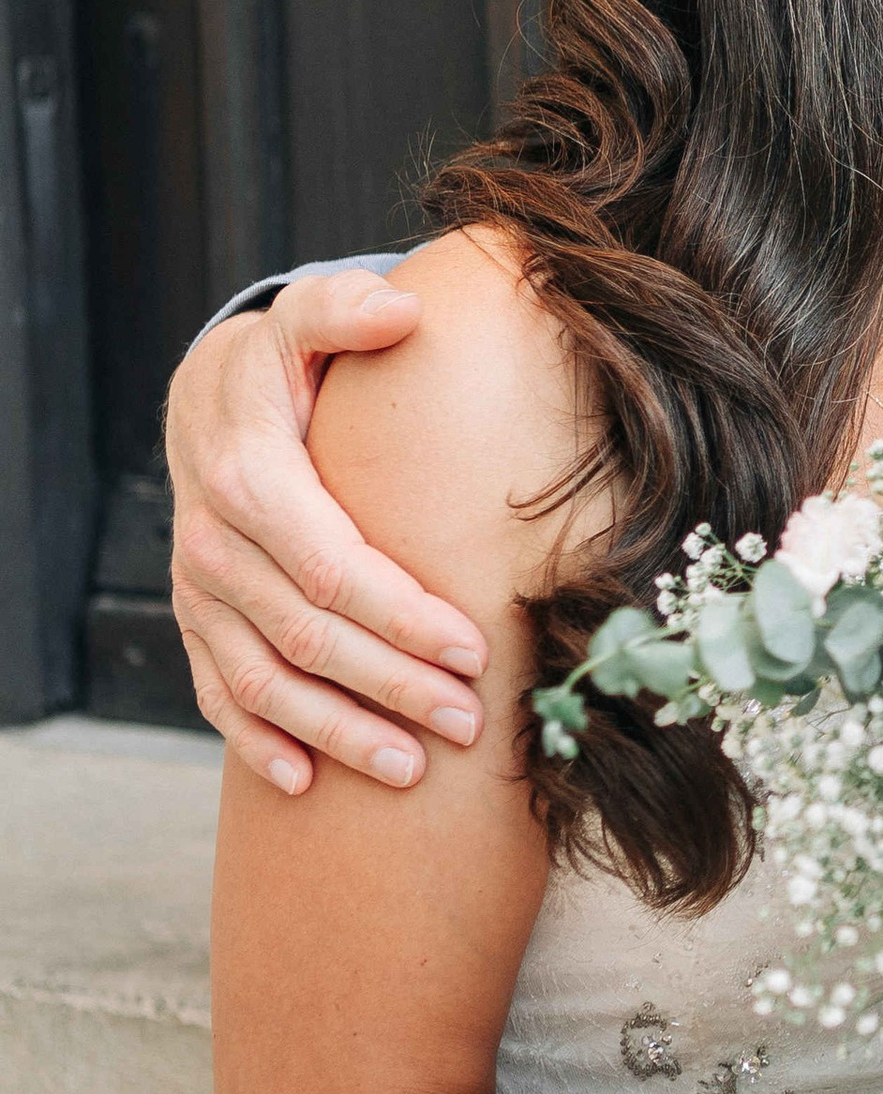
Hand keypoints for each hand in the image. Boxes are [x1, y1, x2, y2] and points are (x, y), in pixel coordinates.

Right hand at [168, 271, 491, 792]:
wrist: (210, 398)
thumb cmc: (288, 364)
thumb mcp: (310, 319)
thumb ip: (348, 310)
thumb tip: (404, 309)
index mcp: (251, 479)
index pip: (331, 567)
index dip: (402, 616)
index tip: (474, 651)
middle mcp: (215, 544)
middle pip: (309, 639)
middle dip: (392, 689)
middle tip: (470, 726)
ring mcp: (201, 592)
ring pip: (264, 683)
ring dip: (337, 733)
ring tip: (412, 771)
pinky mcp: (197, 622)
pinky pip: (218, 696)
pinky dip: (259, 744)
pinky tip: (307, 784)